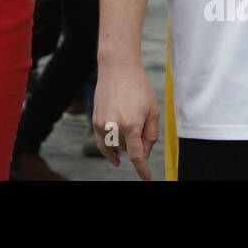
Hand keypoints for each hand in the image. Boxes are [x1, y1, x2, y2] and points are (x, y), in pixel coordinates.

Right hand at [91, 61, 160, 179]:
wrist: (117, 68)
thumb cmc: (138, 87)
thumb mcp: (153, 110)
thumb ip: (150, 135)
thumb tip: (144, 153)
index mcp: (131, 125)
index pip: (137, 156)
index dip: (142, 170)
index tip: (146, 178)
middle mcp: (114, 127)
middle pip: (127, 150)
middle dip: (137, 145)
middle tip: (142, 126)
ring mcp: (102, 124)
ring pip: (115, 147)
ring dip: (124, 144)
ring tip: (129, 124)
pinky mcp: (95, 120)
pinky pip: (102, 142)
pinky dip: (108, 150)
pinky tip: (115, 157)